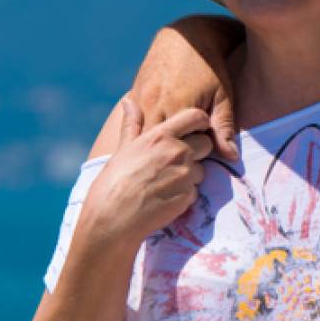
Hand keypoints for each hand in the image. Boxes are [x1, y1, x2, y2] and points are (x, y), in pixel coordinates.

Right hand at [79, 100, 214, 248]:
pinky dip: (184, 194)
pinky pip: (195, 191)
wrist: (113, 219)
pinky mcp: (188, 196)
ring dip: (190, 175)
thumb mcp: (123, 149)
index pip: (196, 116)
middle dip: (197, 151)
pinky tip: (165, 198)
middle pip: (206, 143)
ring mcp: (184, 175)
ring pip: (201, 169)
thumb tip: (128, 101)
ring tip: (165, 183)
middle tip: (177, 162)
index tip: (197, 128)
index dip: (200, 121)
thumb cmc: (113, 182)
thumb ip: (132, 124)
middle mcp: (177, 152)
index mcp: (160, 136)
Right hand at [131, 16, 241, 158]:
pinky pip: (132, 121)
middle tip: (174, 161)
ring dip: (149, 144)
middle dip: (161, 155)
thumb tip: (230, 157)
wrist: (187, 35)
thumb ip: (223, 127)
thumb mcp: (222, 96)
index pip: (175, 147)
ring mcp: (140, 97)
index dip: (182, 158)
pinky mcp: (134, 92)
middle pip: (152, 144)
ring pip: (138, 134)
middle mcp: (154, 103)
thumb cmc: (211, 67)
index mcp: (177, 106)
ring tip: (161, 153)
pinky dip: (141, 132)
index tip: (192, 160)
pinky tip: (150, 140)